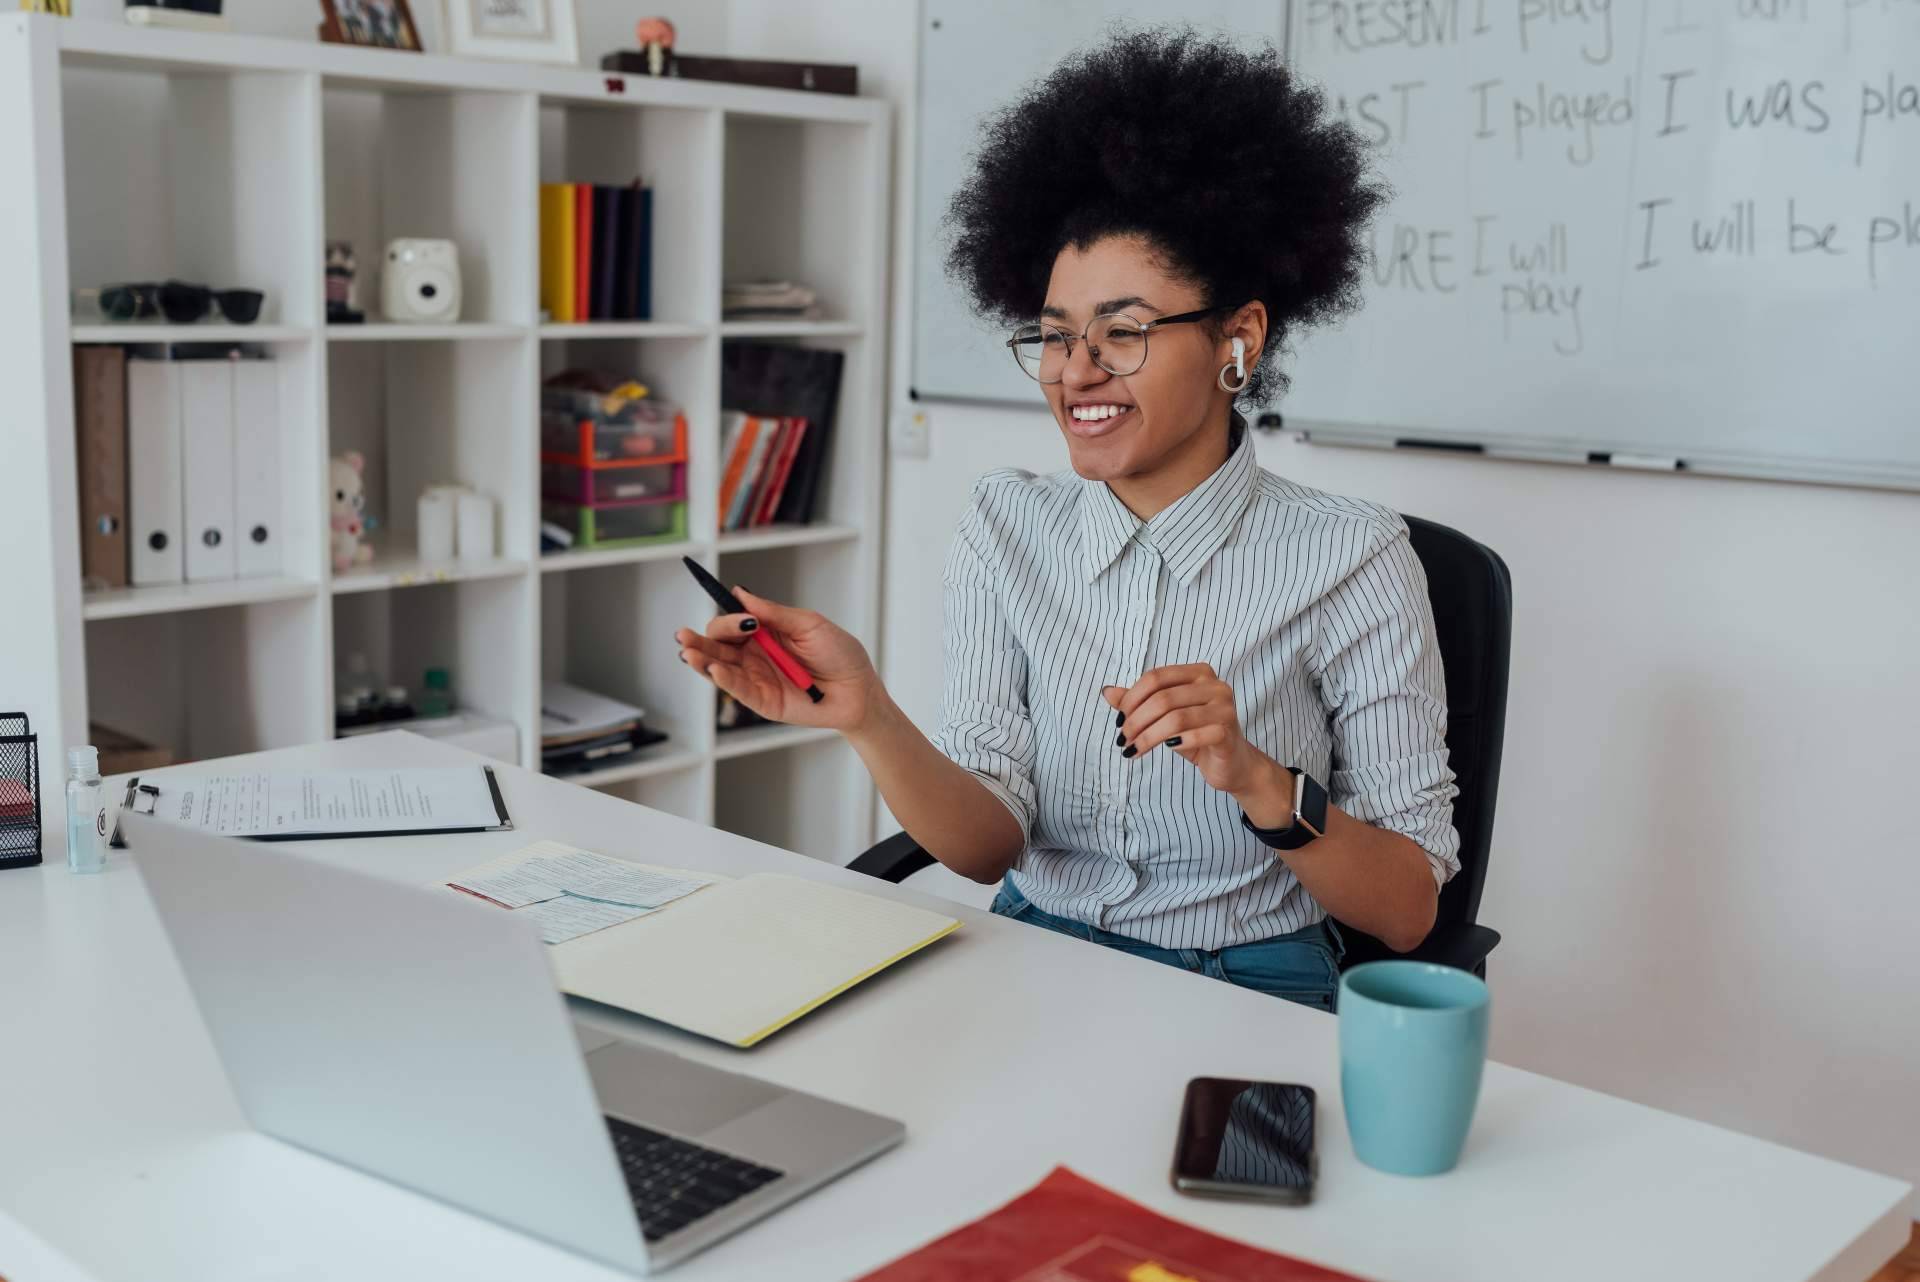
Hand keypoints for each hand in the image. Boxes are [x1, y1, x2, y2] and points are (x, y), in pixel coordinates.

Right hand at [675, 588, 880, 732]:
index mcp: (765, 633)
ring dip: (701, 660)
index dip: (727, 619)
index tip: (736, 617)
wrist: (859, 688)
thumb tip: (740, 593)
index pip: (733, 624)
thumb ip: (773, 613)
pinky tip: (713, 669)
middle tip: (684, 635)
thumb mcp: (808, 624)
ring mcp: (756, 678)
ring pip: (719, 668)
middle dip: (700, 640)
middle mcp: (755, 655)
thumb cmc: (839, 653)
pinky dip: (724, 679)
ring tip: (687, 652)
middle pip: (718, 646)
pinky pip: (738, 690)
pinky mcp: (763, 701)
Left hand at [1104, 663, 1284, 803]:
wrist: (1232, 764)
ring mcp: (1225, 707)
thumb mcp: (1164, 717)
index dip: (1131, 699)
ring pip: (1175, 718)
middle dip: (1136, 721)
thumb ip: (1139, 702)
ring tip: (1134, 750)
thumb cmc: (1196, 735)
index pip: (1155, 678)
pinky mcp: (1228, 731)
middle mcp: (1215, 685)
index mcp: (1199, 673)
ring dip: (1148, 737)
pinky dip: (1176, 743)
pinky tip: (1168, 749)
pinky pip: (1196, 734)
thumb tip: (1107, 692)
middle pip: (1162, 698)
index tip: (1119, 721)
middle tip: (1123, 740)